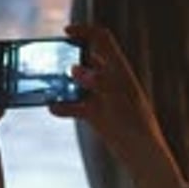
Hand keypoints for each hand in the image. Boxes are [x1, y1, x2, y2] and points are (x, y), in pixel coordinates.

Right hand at [49, 24, 186, 187]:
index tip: (65, 32)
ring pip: (77, 84)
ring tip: (46, 85)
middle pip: (85, 59)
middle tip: (48, 61)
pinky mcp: (96, 115)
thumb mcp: (116, 101)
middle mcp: (110, 80)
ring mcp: (102, 97)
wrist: (142, 155)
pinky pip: (76, 106)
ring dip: (62, 84)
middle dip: (67, 58)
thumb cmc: (136, 126)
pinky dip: (64, 106)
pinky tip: (52, 108)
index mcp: (120, 69)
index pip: (102, 40)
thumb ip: (97, 82)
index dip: (85, 31)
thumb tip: (73, 69)